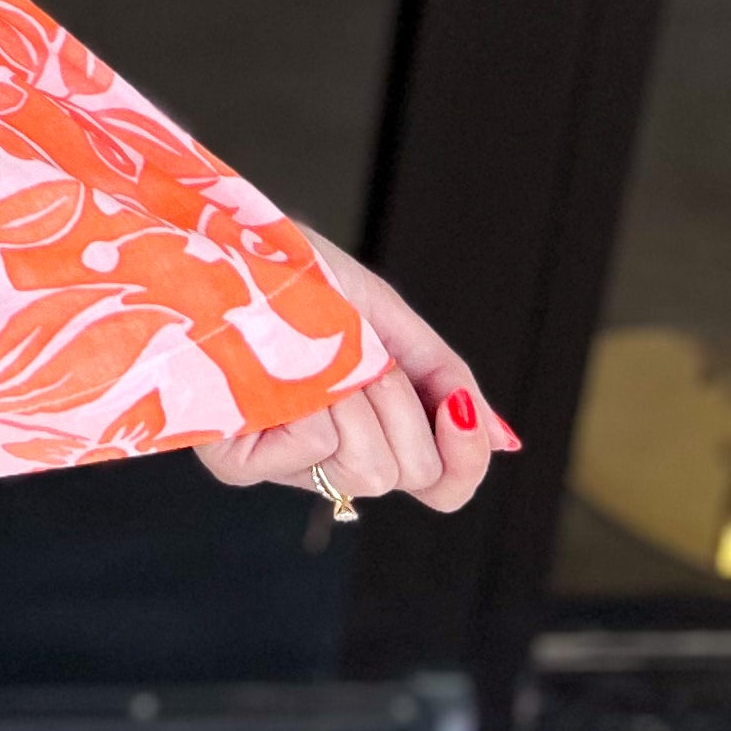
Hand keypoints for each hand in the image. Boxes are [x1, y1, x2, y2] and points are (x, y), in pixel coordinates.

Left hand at [194, 228, 520, 515]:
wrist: (226, 243)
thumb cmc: (295, 276)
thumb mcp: (383, 318)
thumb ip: (441, 378)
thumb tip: (504, 442)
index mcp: (370, 432)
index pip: (440, 487)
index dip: (464, 459)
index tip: (459, 404)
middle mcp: (326, 462)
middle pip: (409, 476)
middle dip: (403, 404)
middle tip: (365, 353)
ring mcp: (280, 465)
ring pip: (367, 468)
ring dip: (361, 395)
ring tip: (324, 352)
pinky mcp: (236, 461)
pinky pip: (315, 447)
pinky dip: (316, 397)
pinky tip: (286, 365)